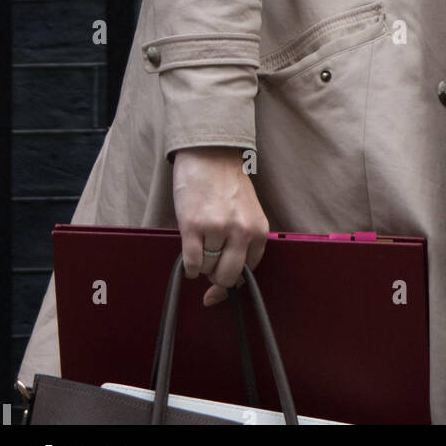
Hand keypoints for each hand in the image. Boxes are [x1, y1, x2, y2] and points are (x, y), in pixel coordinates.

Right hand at [172, 146, 268, 305]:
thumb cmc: (227, 183)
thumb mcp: (247, 213)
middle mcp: (241, 231)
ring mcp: (217, 228)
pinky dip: (187, 265)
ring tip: (200, 240)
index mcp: (258, 230)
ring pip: (206, 269)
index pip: (247, 273)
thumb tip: (226, 280)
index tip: (217, 292)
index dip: (231, 284)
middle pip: (227, 278)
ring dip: (200, 263)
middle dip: (215, 276)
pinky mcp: (193, 225)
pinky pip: (191, 263)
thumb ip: (243, 242)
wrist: (210, 153)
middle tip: (208, 263)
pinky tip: (189, 250)